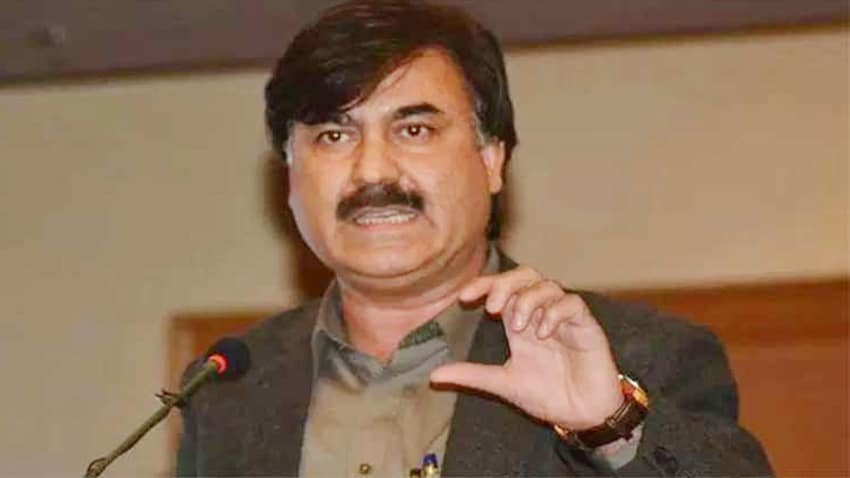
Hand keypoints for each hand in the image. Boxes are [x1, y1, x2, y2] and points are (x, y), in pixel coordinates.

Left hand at [430, 266, 623, 430]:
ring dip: (528, 301)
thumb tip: (433, 376)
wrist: (583, 416)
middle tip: (492, 308)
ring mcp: (565, 318)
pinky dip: (554, 312)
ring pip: (547, 285)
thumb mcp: (504, 384)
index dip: (483, 284)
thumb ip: (472, 375)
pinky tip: (544, 332)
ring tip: (520, 328)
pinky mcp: (586, 326)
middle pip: (525, 275)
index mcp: (520, 322)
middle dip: (505, 284)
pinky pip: (572, 303)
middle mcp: (542, 314)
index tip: (464, 297)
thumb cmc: (548, 396)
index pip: (501, 289)